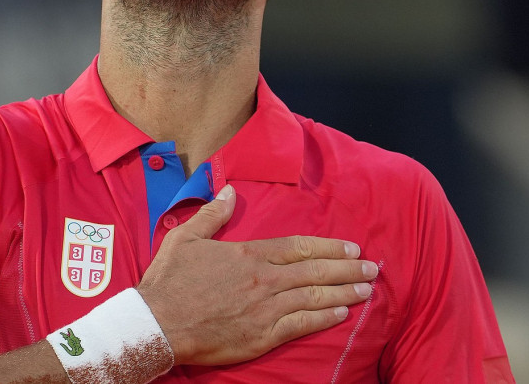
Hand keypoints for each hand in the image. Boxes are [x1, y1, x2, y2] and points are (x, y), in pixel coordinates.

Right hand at [137, 185, 376, 365]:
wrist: (156, 324)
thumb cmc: (169, 281)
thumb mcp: (186, 237)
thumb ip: (213, 214)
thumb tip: (231, 191)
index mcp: (248, 255)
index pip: (298, 247)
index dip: (328, 247)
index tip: (351, 247)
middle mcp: (262, 280)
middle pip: (314, 271)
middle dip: (347, 268)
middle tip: (372, 268)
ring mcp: (264, 309)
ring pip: (313, 298)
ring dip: (343, 292)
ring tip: (366, 290)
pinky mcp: (261, 336)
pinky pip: (300, 325)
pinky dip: (323, 318)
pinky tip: (340, 314)